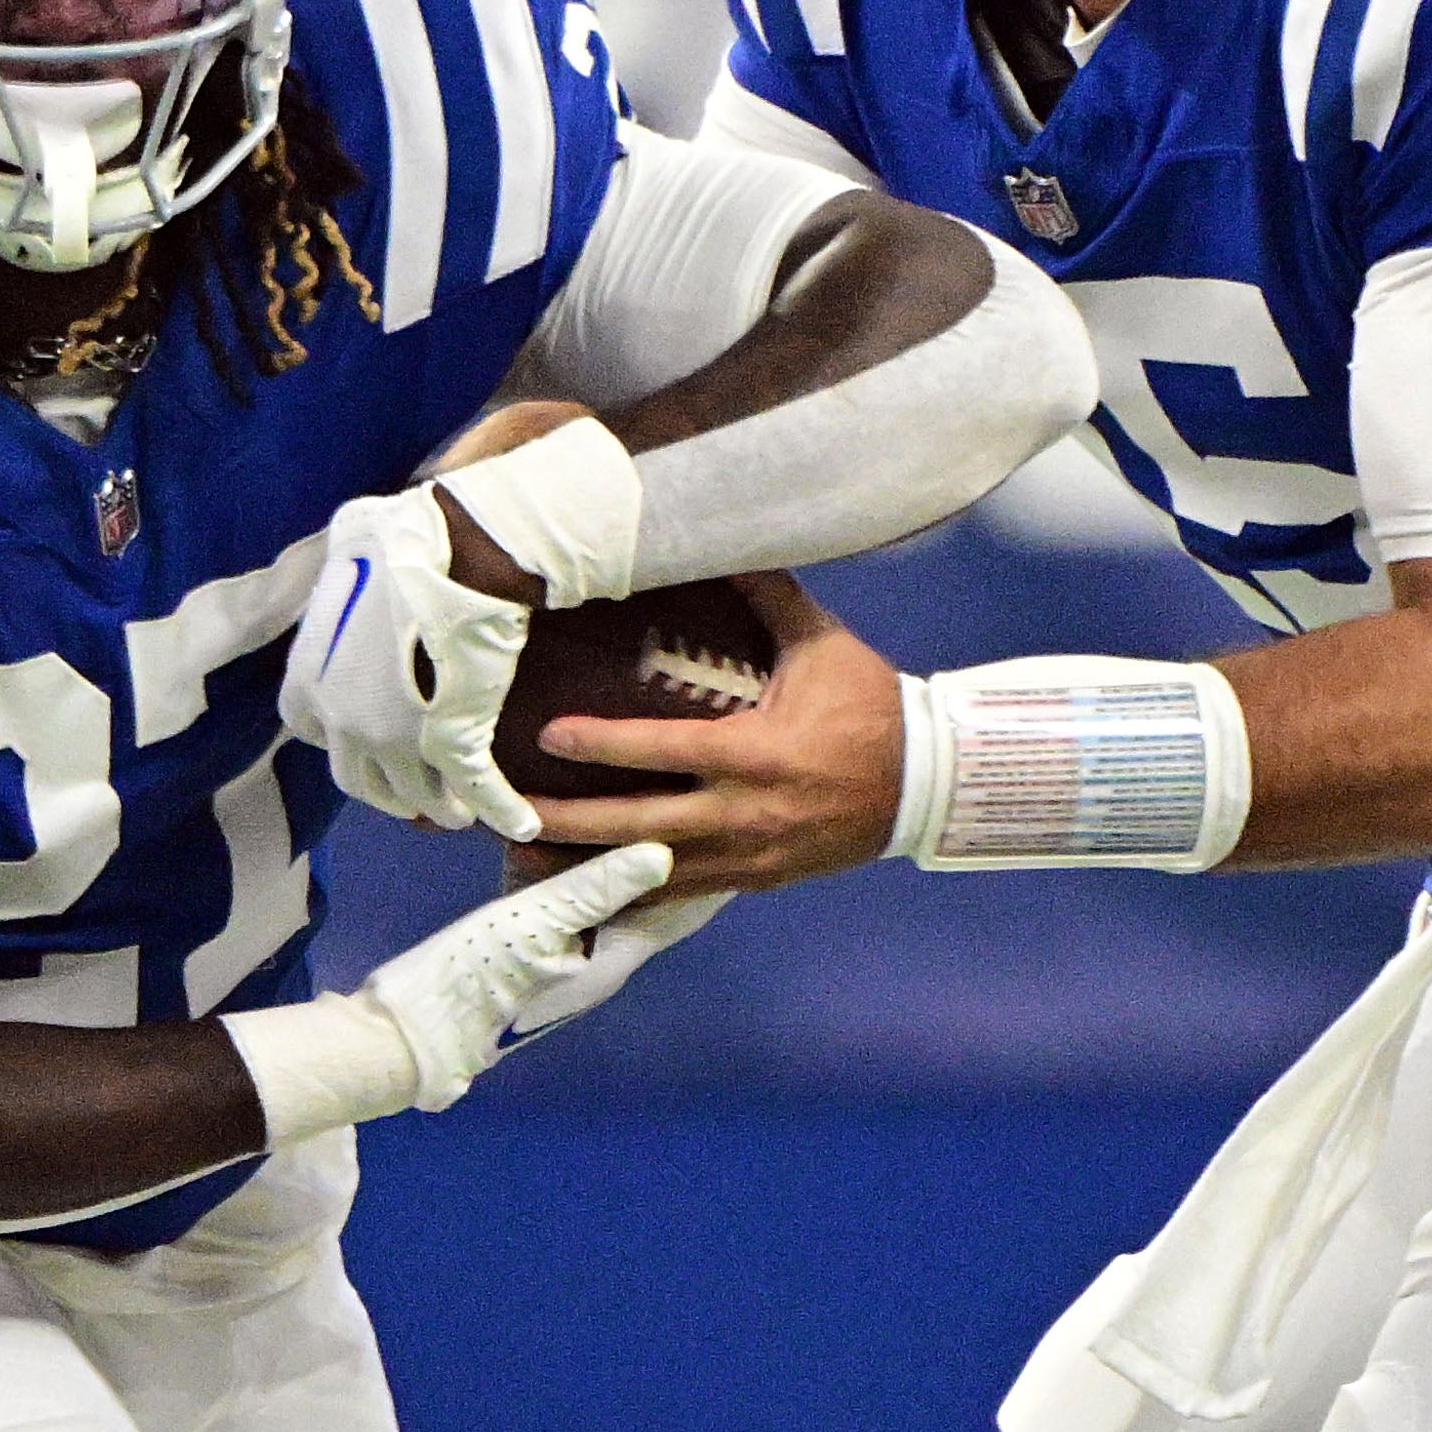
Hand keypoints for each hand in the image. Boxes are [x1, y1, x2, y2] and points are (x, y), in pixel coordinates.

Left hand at [280, 484, 541, 839]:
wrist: (458, 552)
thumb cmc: (404, 538)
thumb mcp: (346, 545)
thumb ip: (341, 570)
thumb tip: (347, 555)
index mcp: (308, 675)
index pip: (308, 727)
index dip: (338, 734)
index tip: (364, 732)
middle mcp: (342, 718)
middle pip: (357, 778)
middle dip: (385, 787)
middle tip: (412, 788)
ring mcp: (394, 738)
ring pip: (414, 793)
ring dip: (438, 805)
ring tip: (460, 811)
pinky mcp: (451, 743)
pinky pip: (478, 789)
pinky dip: (501, 811)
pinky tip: (521, 824)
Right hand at [363, 841, 719, 1108]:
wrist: (410, 1039)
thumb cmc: (471, 981)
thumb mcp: (533, 924)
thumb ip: (594, 887)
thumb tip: (663, 850)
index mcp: (613, 959)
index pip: (680, 904)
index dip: (710, 861)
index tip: (734, 816)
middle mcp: (602, 966)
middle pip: (658, 904)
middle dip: (683, 860)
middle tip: (704, 805)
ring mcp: (570, 967)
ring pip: (620, 906)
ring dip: (635, 867)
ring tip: (653, 816)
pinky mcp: (538, 960)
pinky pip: (582, 909)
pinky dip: (593, 876)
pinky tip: (580, 849)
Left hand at [527, 576, 907, 893]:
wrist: (924, 785)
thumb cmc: (870, 707)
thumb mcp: (821, 644)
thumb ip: (766, 594)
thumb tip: (724, 538)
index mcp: (754, 754)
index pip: (660, 751)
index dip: (600, 745)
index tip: (547, 736)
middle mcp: (742, 815)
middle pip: (636, 829)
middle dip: (568, 824)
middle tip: (507, 814)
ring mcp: (747, 857)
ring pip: (650, 874)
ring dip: (587, 869)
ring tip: (525, 861)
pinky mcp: (754, 880)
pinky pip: (679, 894)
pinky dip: (630, 893)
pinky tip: (587, 892)